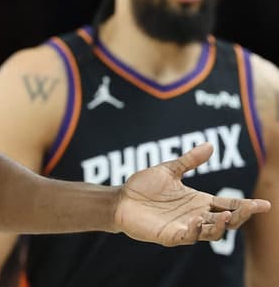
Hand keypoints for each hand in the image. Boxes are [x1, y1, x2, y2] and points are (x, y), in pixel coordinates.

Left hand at [114, 142, 270, 245]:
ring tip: (224, 214)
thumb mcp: (169, 170)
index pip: (228, 204)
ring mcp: (185, 227)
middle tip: (250, 208)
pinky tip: (198, 221)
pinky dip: (195, 231)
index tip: (265, 204)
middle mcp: (196, 216)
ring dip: (220, 224)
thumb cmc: (143, 186)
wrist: (120, 199)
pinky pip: (188, 237)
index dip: (246, 205)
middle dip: (240, 215)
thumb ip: (189, 161)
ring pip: (212, 232)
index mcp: (199, 201)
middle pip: (226, 220)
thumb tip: (210, 145)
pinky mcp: (170, 236)